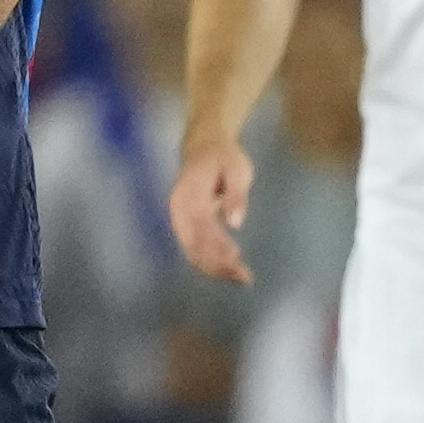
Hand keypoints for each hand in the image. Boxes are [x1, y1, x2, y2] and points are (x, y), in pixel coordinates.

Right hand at [167, 137, 257, 285]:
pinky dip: (212, 258)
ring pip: (193, 250)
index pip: (200, 231)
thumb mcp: (236, 169)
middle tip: (244, 278)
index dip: (216, 251)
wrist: (205, 144)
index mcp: (187, 196)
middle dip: (217, 266)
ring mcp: (182, 218)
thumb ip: (235, 196)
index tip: (238, 262)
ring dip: (215, 266)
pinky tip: (231, 264)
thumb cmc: (223, 156)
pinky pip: (197, 245)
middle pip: (193, 246)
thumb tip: (235, 224)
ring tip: (241, 276)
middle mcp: (179, 211)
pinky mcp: (189, 223)